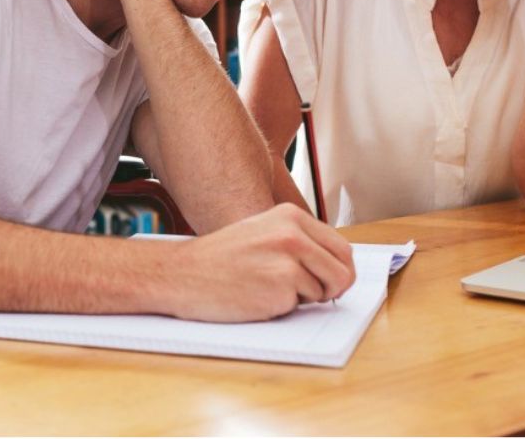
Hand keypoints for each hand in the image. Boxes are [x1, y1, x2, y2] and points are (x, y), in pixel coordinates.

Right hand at [168, 203, 355, 321]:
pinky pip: (300, 306)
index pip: (340, 247)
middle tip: (313, 296)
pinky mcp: (280, 287)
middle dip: (333, 288)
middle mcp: (292, 234)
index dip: (339, 270)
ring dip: (303, 299)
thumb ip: (297, 242)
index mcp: (290, 216)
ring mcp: (288, 260)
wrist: (181, 273)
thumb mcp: (261, 233)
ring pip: (324, 290)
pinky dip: (284, 308)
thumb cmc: (218, 259)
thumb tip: (336, 268)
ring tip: (269, 289)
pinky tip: (257, 297)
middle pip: (343, 270)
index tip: (330, 281)